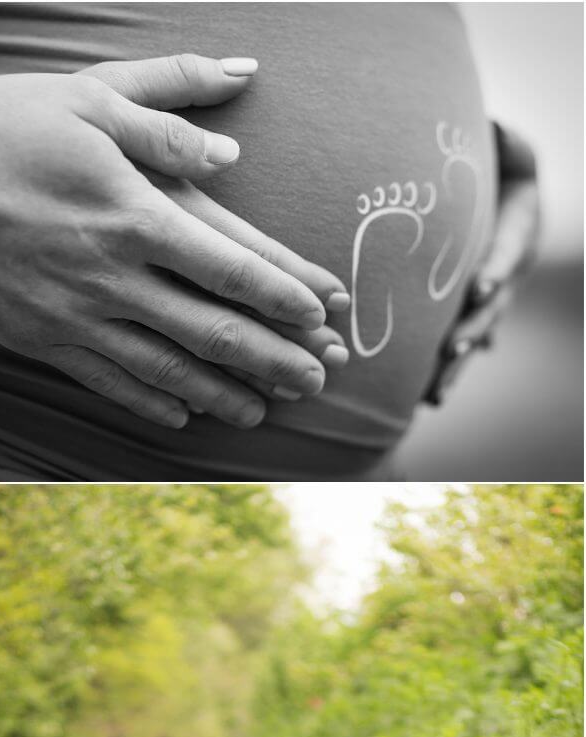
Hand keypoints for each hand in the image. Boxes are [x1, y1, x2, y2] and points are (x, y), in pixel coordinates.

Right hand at [0, 53, 347, 430]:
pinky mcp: (42, 340)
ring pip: (167, 369)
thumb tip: (230, 147)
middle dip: (270, 358)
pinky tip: (185, 414)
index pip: (227, 265)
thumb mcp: (90, 98)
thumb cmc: (5, 126)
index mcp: (133, 213)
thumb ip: (166, 118)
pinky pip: (110, 384)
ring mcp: (76, 316)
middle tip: (315, 379)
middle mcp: (112, 276)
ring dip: (222, 393)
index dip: (281, 294)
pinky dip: (153, 402)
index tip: (320, 314)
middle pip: (210, 330)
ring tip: (261, 409)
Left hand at [424, 122, 538, 404]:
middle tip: (453, 351)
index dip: (497, 269)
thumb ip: (509, 143)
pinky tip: (426, 400)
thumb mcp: (514, 150)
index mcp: (518, 234)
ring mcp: (490, 298)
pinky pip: (460, 342)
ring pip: (474, 336)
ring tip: (435, 395)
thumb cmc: (505, 166)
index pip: (508, 254)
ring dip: (455, 366)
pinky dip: (445, 370)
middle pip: (491, 308)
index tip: (482, 286)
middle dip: (473, 330)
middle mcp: (506, 273)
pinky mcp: (471, 311)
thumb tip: (497, 130)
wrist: (508, 195)